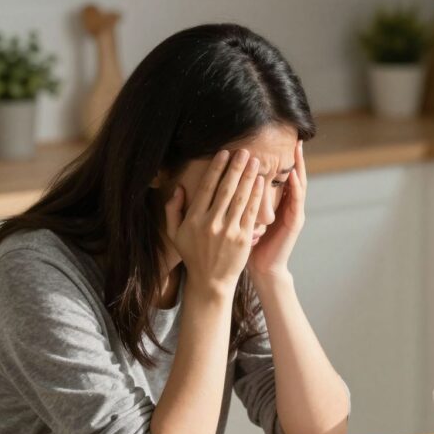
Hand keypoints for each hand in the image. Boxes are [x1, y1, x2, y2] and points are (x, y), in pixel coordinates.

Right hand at [165, 149, 263, 295]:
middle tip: (244, 151)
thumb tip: (180, 188)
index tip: (224, 153)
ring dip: (248, 177)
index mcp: (194, 219)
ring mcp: (228, 231)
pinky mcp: (243, 238)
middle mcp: (211, 223)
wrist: (211, 281)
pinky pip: (250, 212)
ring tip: (254, 161)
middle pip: (226, 189)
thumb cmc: (193, 255)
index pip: (207, 187)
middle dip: (235, 168)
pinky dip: (256, 196)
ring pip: (240, 198)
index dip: (217, 168)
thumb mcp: (175, 234)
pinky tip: (260, 182)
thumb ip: (173, 210)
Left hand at [249, 140, 306, 280]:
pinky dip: (296, 187)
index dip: (278, 160)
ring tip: (297, 150)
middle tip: (295, 139)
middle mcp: (286, 206)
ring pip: (298, 185)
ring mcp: (293, 213)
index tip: (276, 141)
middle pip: (292, 176)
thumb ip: (239, 203)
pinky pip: (296, 202)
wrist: (263, 269)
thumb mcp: (243, 219)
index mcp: (274, 204)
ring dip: (298, 167)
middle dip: (294, 158)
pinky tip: (294, 174)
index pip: (278, 177)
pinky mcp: (295, 223)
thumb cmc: (249, 246)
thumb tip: (226, 185)